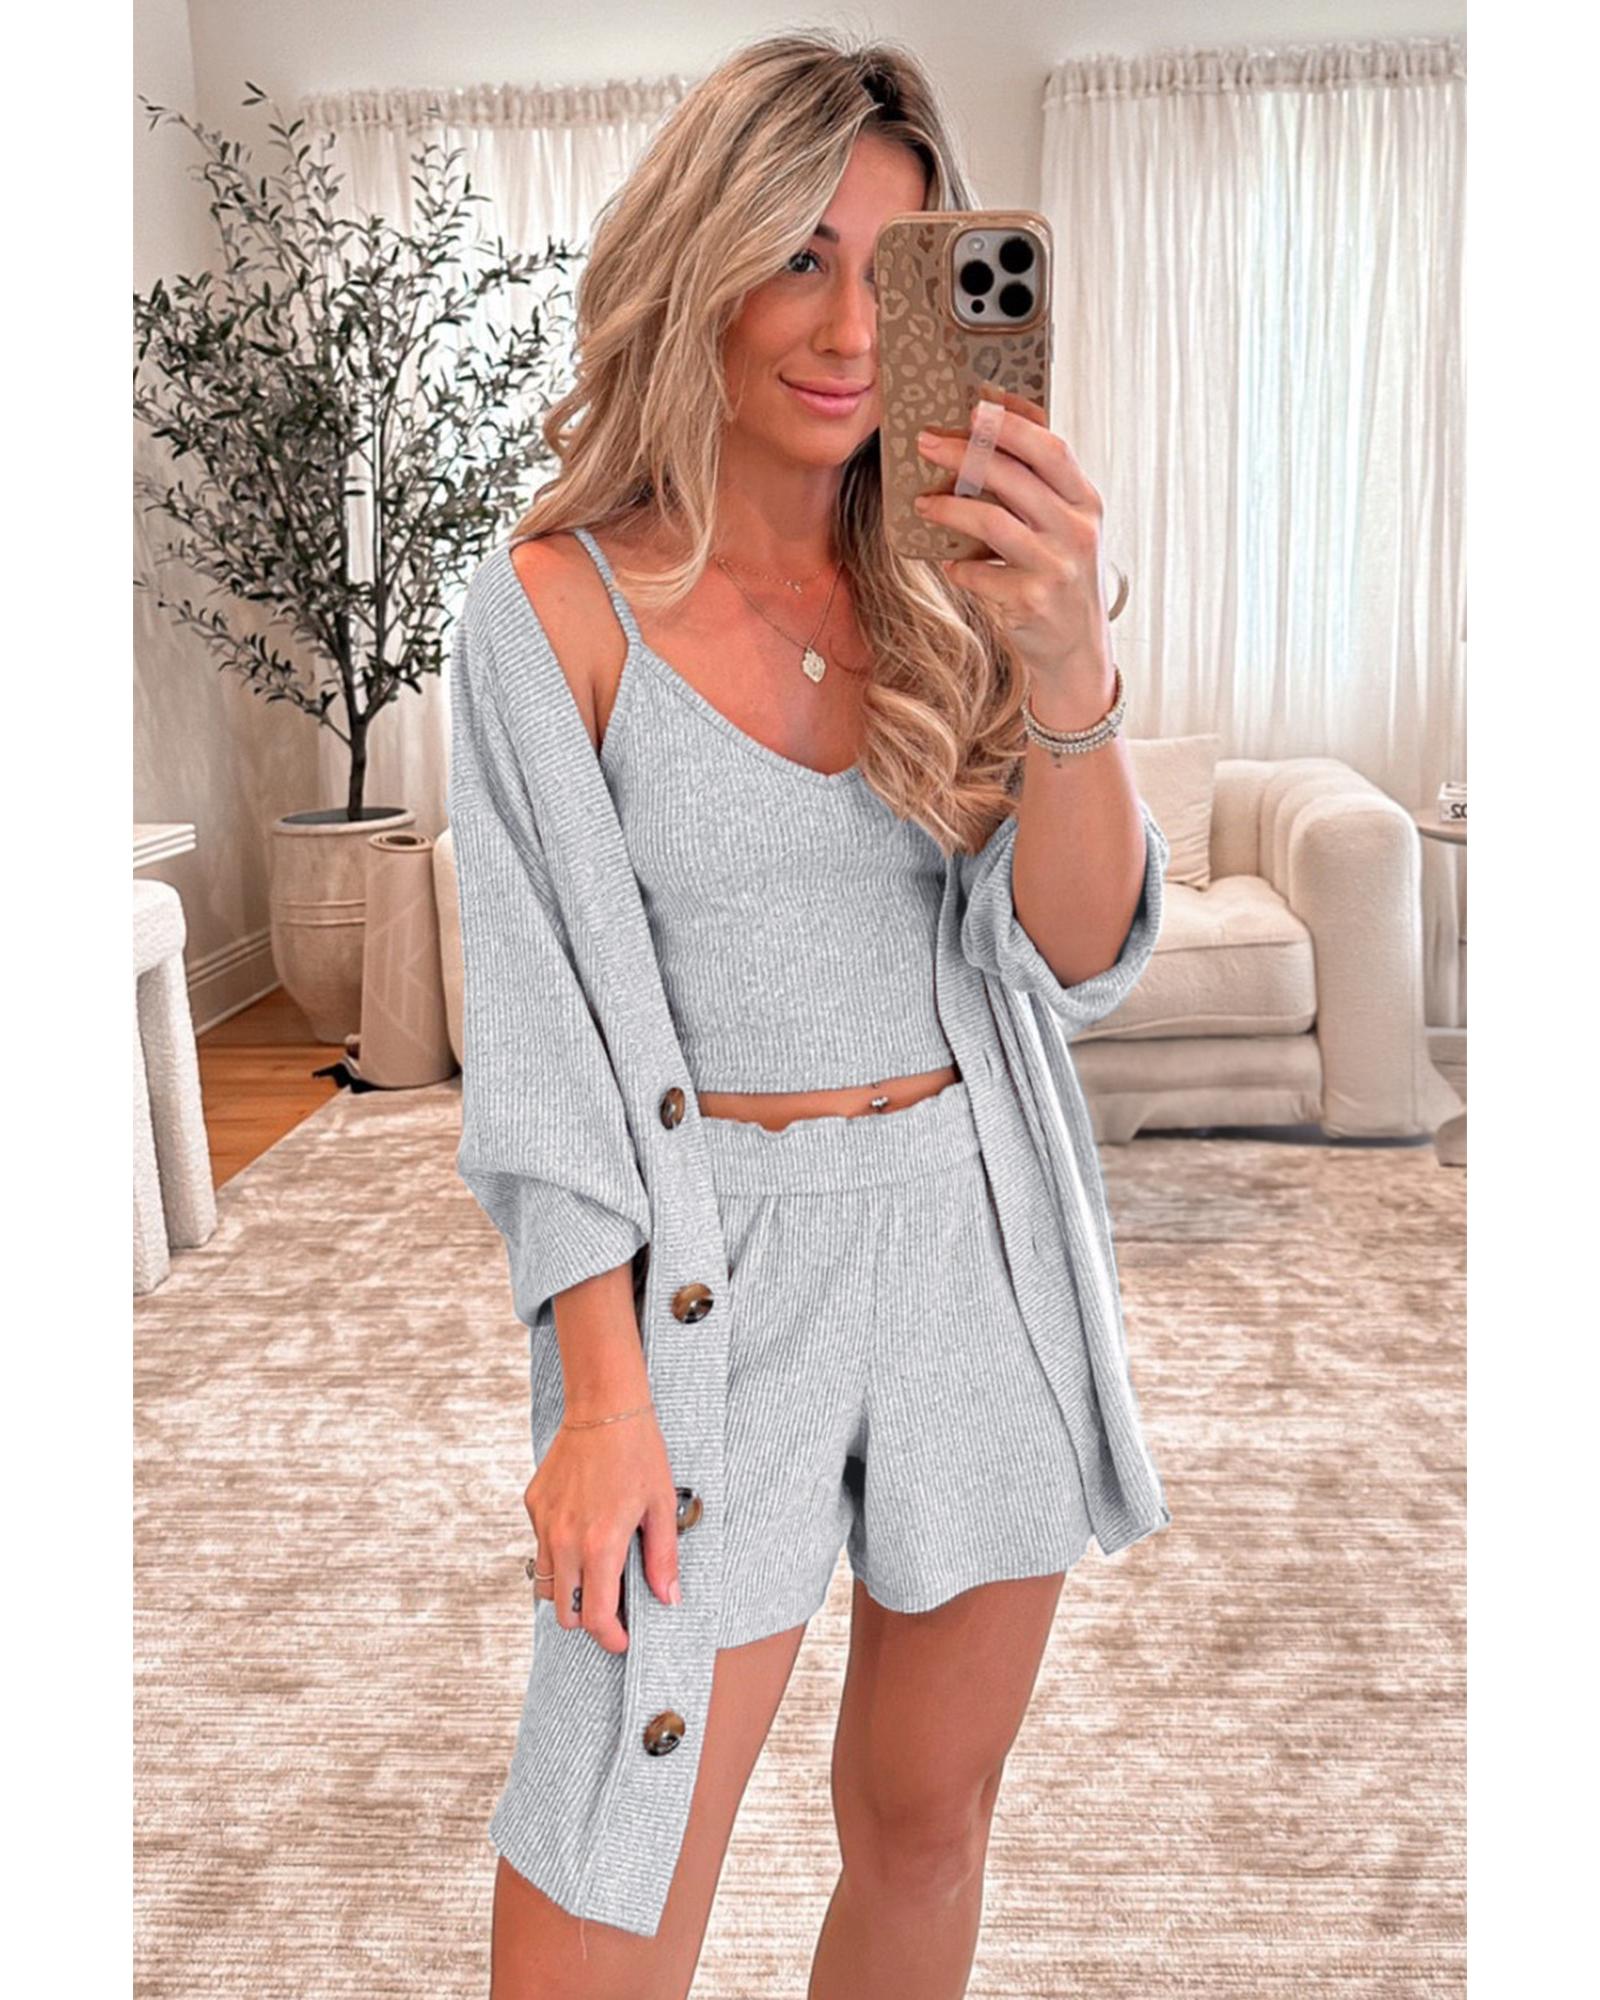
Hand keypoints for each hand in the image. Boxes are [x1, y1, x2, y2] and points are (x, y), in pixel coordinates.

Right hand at [525, 1411, 681, 1652]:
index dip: (610, 1637)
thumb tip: (668, 1599)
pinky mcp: (533, 1505)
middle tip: (613, 1607)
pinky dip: (560, 1553)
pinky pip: (541, 1546)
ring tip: (595, 1573)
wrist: (604, 1407)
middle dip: (588, 1618)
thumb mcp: (661, 1507)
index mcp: (600, 1545)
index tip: (623, 1638)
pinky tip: (583, 1531)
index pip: (594, 1617)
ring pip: (546, 1583)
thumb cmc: (639, 1453)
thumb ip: (663, 1558)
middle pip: (564, 1612)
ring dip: (569, 1590)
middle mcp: (565, 1540)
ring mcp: (544, 1523)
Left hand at [913, 386, 1118, 688]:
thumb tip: (980, 444)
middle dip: (964, 454)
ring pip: (992, 522)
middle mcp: (1077, 531)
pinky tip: (949, 564)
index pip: (1050, 448)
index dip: (1011, 424)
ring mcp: (1056, 567)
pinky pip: (979, 573)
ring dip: (949, 509)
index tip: (975, 406)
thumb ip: (1040, 491)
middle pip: (1015, 477)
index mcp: (1086, 502)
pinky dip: (958, 567)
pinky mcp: (1031, 602)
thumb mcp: (1068, 527)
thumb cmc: (1063, 576)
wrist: (1078, 649)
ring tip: (922, 505)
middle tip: (927, 443)